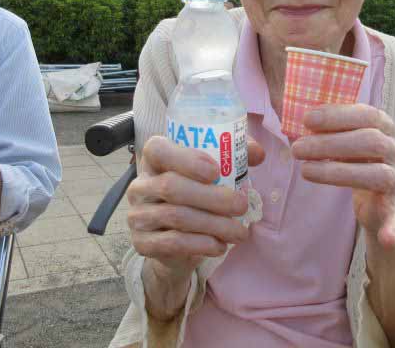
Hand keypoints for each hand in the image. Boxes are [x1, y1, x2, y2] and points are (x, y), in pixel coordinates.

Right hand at [127, 135, 264, 279]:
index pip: (158, 150)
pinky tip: (220, 246)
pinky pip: (171, 243)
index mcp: (154, 160)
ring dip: (213, 224)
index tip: (215, 171)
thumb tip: (258, 153)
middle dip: (212, 197)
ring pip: (175, 216)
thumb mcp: (214, 172)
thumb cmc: (197, 194)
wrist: (176, 242)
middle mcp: (140, 185)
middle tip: (241, 205)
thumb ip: (234, 155)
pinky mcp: (141, 243)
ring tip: (240, 231)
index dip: (185, 158)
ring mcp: (137, 215)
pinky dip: (200, 244)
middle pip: (171, 186)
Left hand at [292, 104, 394, 249]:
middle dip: (329, 143)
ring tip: (305, 171)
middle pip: (369, 141)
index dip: (337, 115)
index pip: (366, 114)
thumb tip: (299, 119)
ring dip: (337, 172)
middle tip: (296, 148)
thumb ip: (330, 130)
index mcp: (385, 128)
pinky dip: (392, 228)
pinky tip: (385, 239)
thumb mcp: (346, 143)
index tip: (307, 119)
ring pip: (376, 174)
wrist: (381, 202)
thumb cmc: (357, 162)